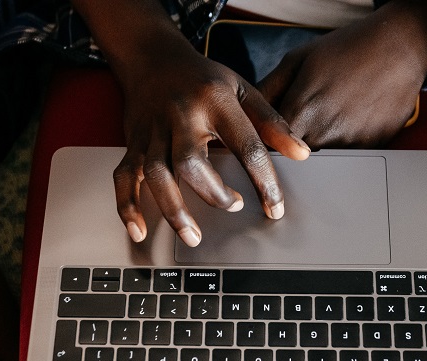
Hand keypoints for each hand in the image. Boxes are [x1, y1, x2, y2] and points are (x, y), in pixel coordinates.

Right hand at [111, 37, 309, 245]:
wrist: (153, 58)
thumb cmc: (203, 79)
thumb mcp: (243, 90)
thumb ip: (272, 122)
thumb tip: (302, 154)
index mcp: (216, 102)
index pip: (246, 146)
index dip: (263, 181)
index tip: (274, 208)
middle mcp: (180, 116)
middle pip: (191, 162)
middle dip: (213, 193)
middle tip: (234, 208)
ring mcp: (153, 132)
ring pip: (156, 174)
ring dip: (174, 209)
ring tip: (193, 236)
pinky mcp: (134, 144)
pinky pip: (124, 177)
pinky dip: (127, 206)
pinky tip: (139, 230)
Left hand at [256, 0, 426, 147]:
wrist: (399, 46)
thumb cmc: (347, 49)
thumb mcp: (297, 60)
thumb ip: (266, 90)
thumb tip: (244, 114)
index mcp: (301, 111)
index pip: (269, 146)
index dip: (268, 142)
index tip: (269, 137)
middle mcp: (324, 133)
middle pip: (296, 158)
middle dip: (294, 145)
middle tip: (309, 117)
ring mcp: (351, 143)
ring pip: (325, 158)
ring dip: (324, 143)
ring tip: (334, 112)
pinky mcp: (373, 147)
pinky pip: (351, 155)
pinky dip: (348, 141)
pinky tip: (354, 117)